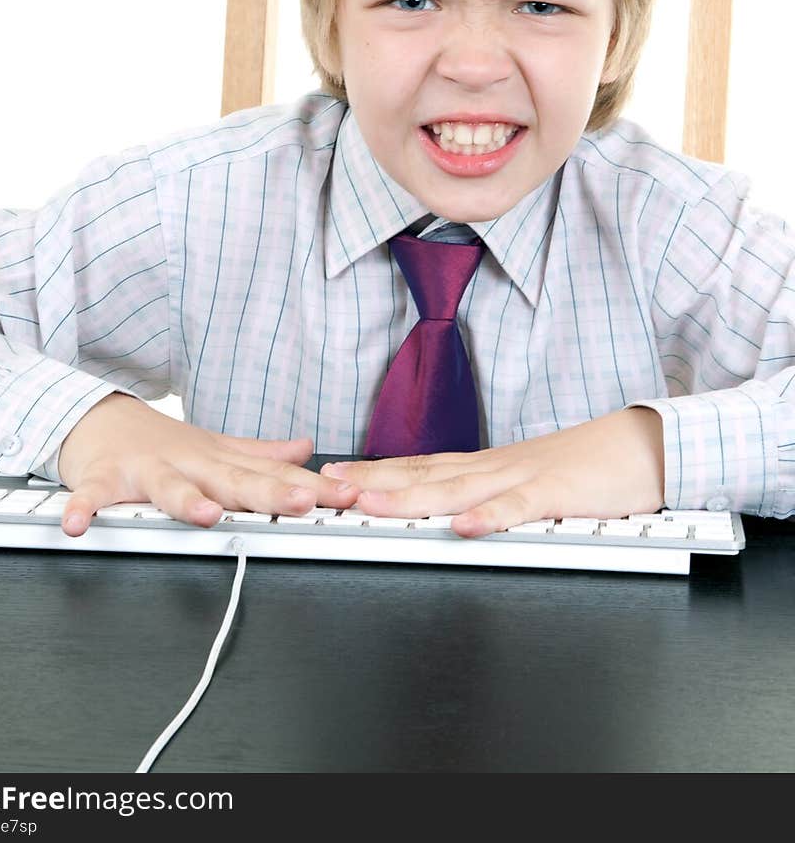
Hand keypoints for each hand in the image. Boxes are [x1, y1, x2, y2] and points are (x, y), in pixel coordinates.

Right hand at [57, 393, 358, 535]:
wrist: (96, 418)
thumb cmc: (160, 442)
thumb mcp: (216, 446)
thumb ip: (260, 454)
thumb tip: (307, 449)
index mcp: (217, 461)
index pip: (271, 478)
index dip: (313, 488)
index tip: (349, 497)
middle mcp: (188, 464)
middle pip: (231, 480)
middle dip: (269, 492)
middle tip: (303, 502)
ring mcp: (145, 470)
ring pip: (167, 487)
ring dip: (186, 500)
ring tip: (206, 515)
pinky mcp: (102, 477)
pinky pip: (92, 496)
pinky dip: (83, 509)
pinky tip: (78, 525)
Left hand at [321, 407, 664, 537]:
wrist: (644, 445)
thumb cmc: (588, 467)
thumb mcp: (528, 481)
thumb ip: (491, 496)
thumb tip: (453, 512)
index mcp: (487, 466)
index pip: (420, 467)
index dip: (376, 472)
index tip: (335, 476)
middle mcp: (495, 467)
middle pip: (425, 474)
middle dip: (374, 481)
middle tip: (328, 487)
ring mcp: (524, 476)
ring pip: (459, 489)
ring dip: (411, 497)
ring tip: (370, 503)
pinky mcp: (558, 493)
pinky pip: (520, 508)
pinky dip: (491, 517)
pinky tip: (463, 528)